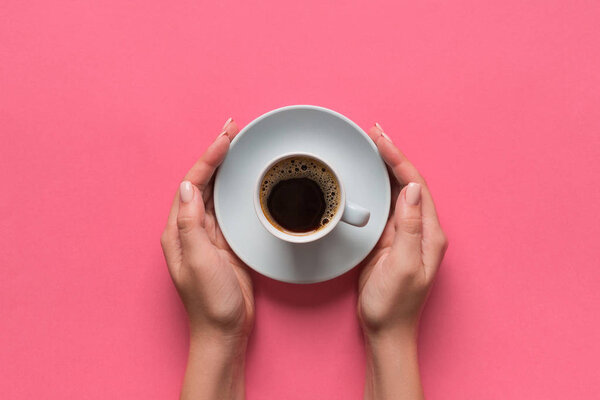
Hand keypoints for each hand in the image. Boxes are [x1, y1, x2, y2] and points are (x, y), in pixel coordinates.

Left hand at [160, 118, 252, 398]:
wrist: (225, 330)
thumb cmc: (211, 302)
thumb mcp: (200, 261)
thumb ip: (192, 224)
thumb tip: (188, 186)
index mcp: (179, 230)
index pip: (192, 183)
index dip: (209, 158)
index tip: (226, 138)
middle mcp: (192, 227)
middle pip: (203, 181)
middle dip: (217, 154)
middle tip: (233, 128)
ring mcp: (210, 234)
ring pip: (217, 191)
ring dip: (227, 167)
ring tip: (239, 143)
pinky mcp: (227, 242)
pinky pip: (230, 207)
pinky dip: (237, 187)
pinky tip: (246, 177)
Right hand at [358, 123, 447, 399]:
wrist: (385, 329)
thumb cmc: (394, 304)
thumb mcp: (403, 265)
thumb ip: (408, 227)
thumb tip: (409, 189)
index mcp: (428, 232)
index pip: (414, 185)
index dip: (398, 159)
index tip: (380, 140)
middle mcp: (420, 228)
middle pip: (407, 182)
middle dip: (392, 155)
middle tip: (373, 132)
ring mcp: (404, 233)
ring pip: (396, 190)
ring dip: (384, 167)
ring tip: (370, 145)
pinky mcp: (388, 240)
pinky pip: (384, 205)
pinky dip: (375, 185)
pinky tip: (366, 175)